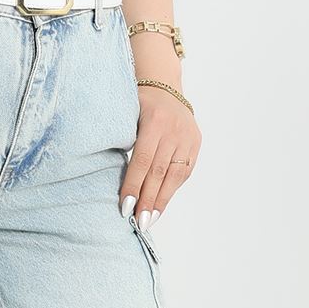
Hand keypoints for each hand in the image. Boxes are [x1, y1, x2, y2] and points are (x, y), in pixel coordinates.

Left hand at [120, 85, 201, 229]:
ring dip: (161, 201)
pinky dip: (172, 189)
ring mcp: (188, 137)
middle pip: (159, 172)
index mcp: (155, 121)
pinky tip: (161, 204)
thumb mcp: (126, 114)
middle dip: (148, 200)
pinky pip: (184, 172)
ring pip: (174, 175)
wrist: (164, 85)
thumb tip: (112, 178)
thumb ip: (122, 141)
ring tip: (150, 220)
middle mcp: (174, 130)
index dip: (134, 185)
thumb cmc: (137, 103)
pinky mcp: (195, 143)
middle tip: (138, 223)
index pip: (142, 161)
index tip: (125, 207)